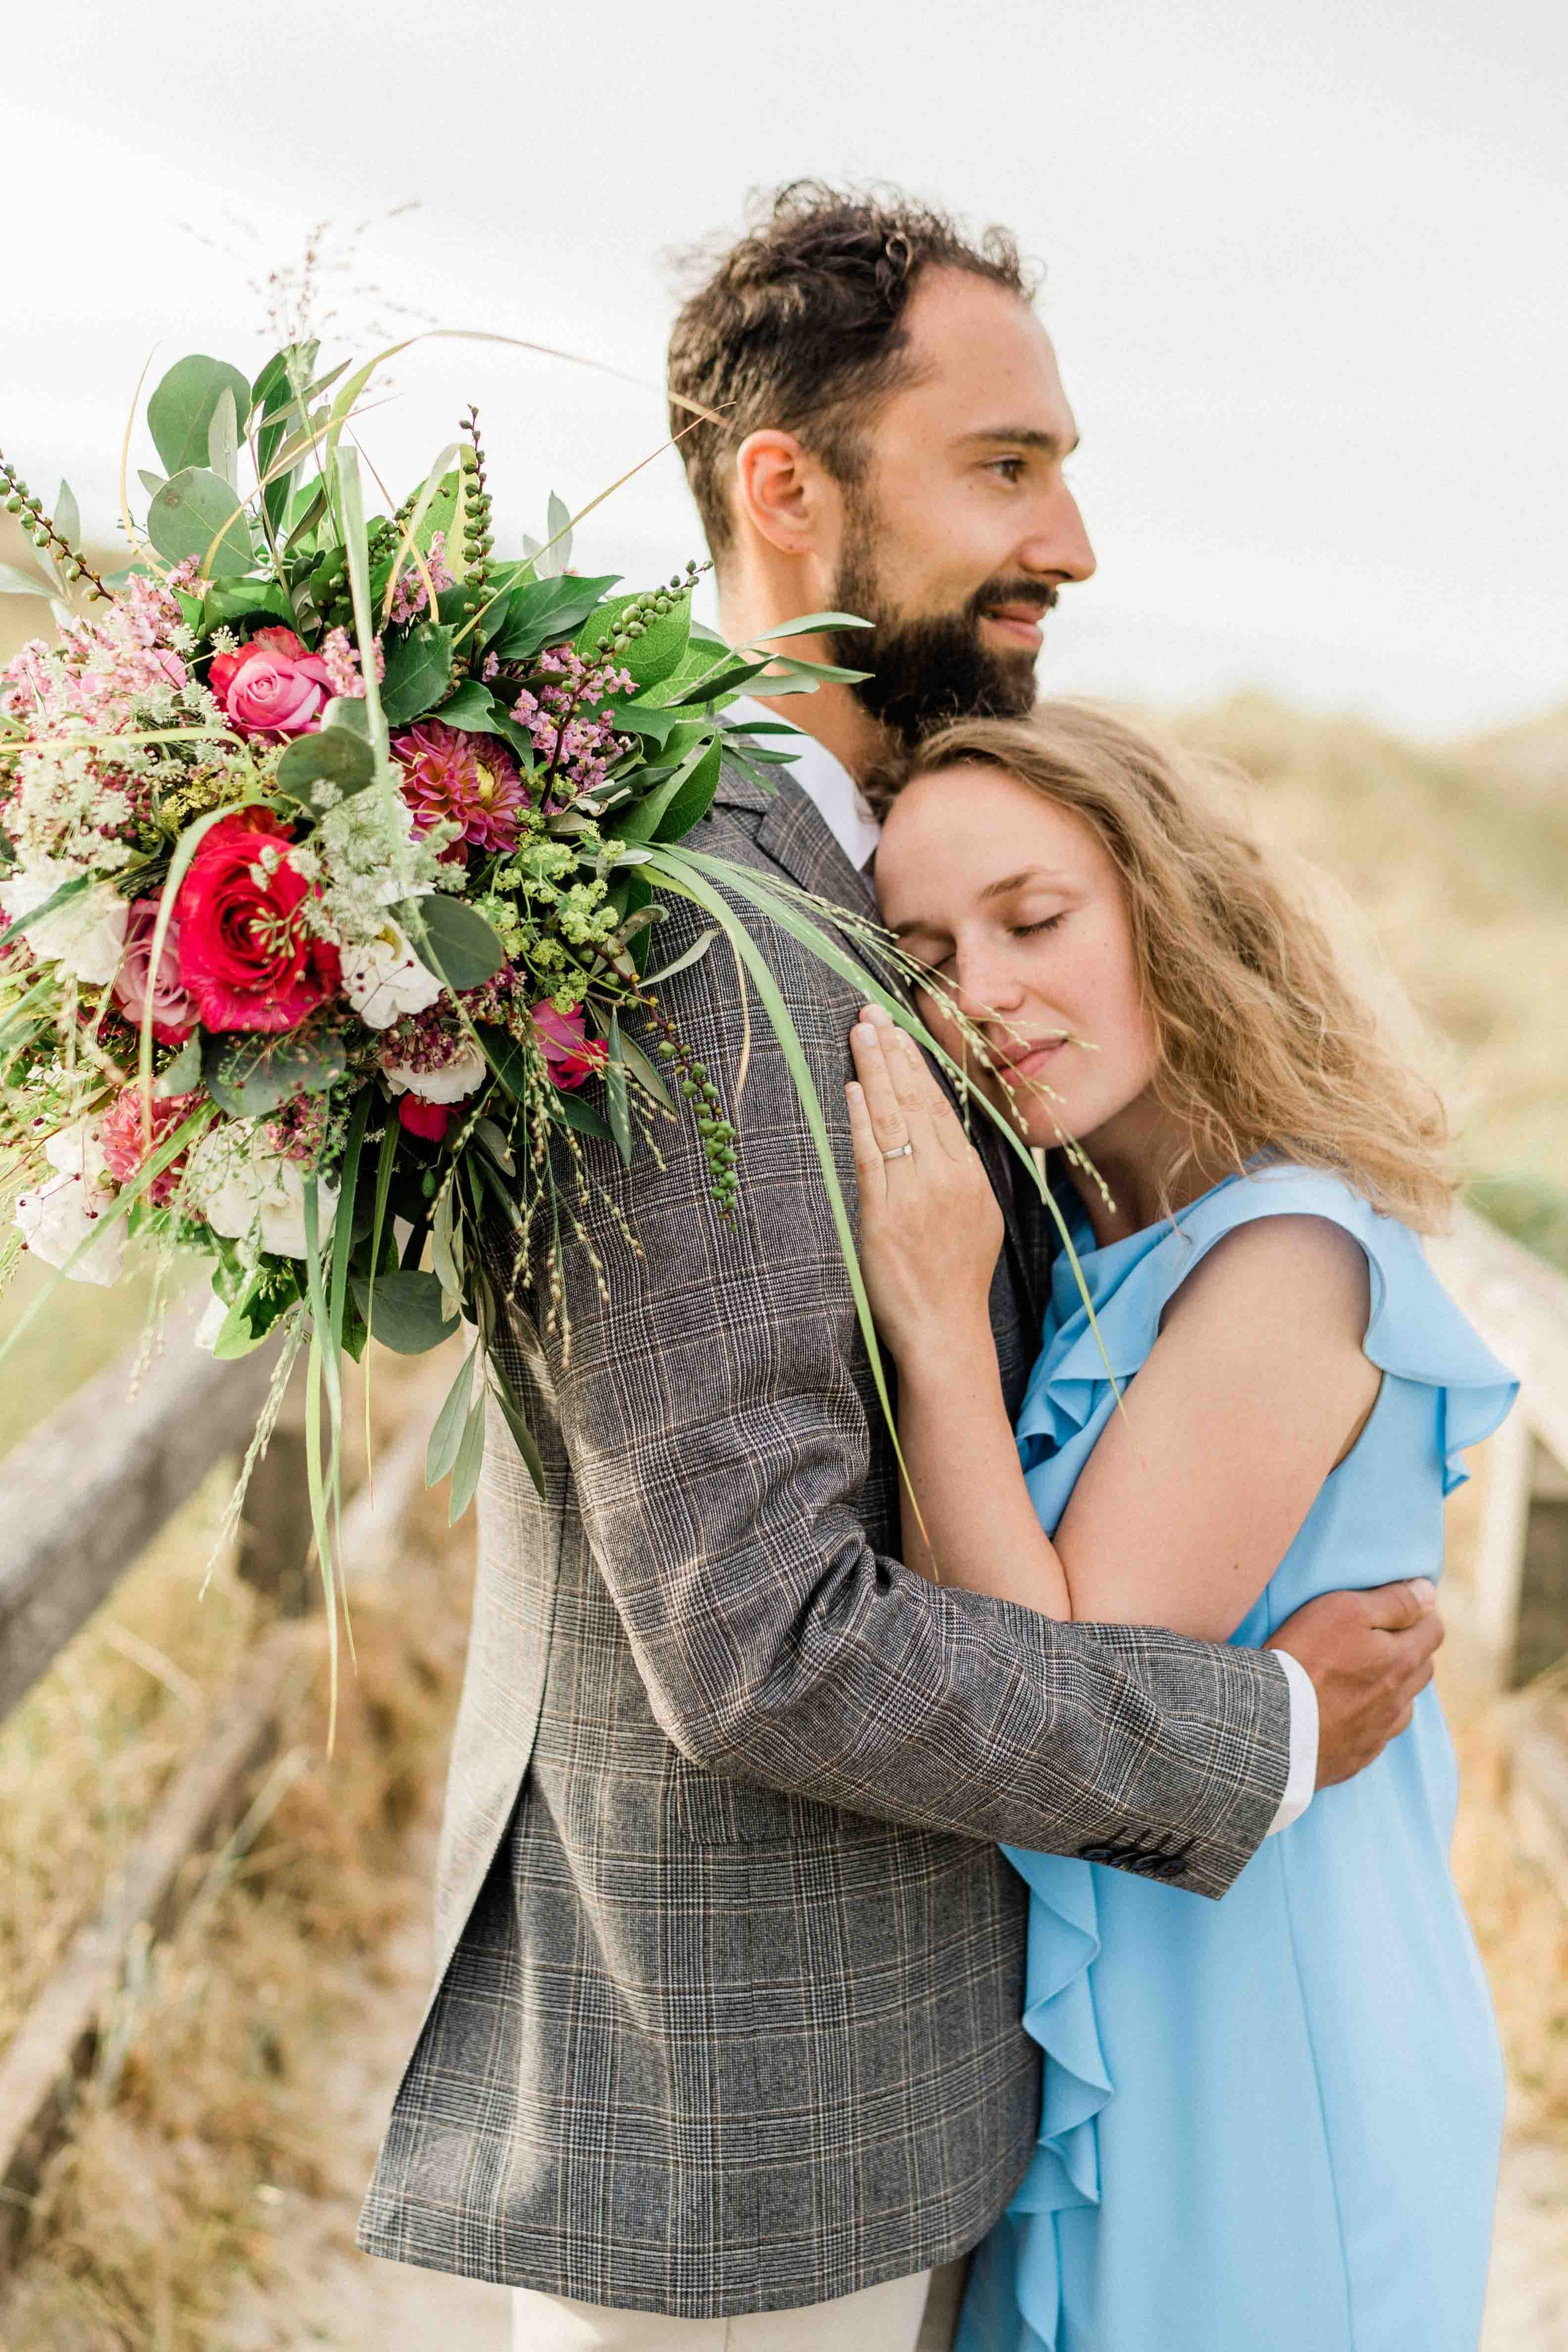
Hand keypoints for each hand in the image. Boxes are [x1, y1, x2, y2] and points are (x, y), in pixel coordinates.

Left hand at [845, 1005, 1002, 1359]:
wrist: (945, 1331)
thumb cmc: (956, 1282)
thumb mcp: (978, 1221)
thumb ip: (959, 1178)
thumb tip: (942, 1141)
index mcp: (970, 1176)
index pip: (941, 1106)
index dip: (917, 1066)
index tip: (899, 1032)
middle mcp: (946, 1177)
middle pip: (917, 1101)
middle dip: (893, 1053)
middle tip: (872, 1014)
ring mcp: (915, 1193)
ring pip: (895, 1119)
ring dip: (876, 1072)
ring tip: (860, 1033)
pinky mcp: (884, 1214)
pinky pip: (873, 1155)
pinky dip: (863, 1119)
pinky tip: (856, 1088)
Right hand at [1267, 1580, 1443, 1786]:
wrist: (1272, 1729)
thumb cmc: (1306, 1659)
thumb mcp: (1345, 1611)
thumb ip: (1393, 1602)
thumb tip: (1428, 1592)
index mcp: (1402, 1662)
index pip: (1433, 1631)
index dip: (1423, 1613)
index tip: (1407, 1604)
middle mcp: (1399, 1700)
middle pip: (1423, 1668)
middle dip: (1412, 1648)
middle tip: (1384, 1636)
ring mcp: (1379, 1733)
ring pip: (1403, 1704)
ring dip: (1394, 1687)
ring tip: (1366, 1676)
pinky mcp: (1355, 1757)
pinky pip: (1376, 1735)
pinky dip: (1370, 1719)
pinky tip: (1347, 1713)